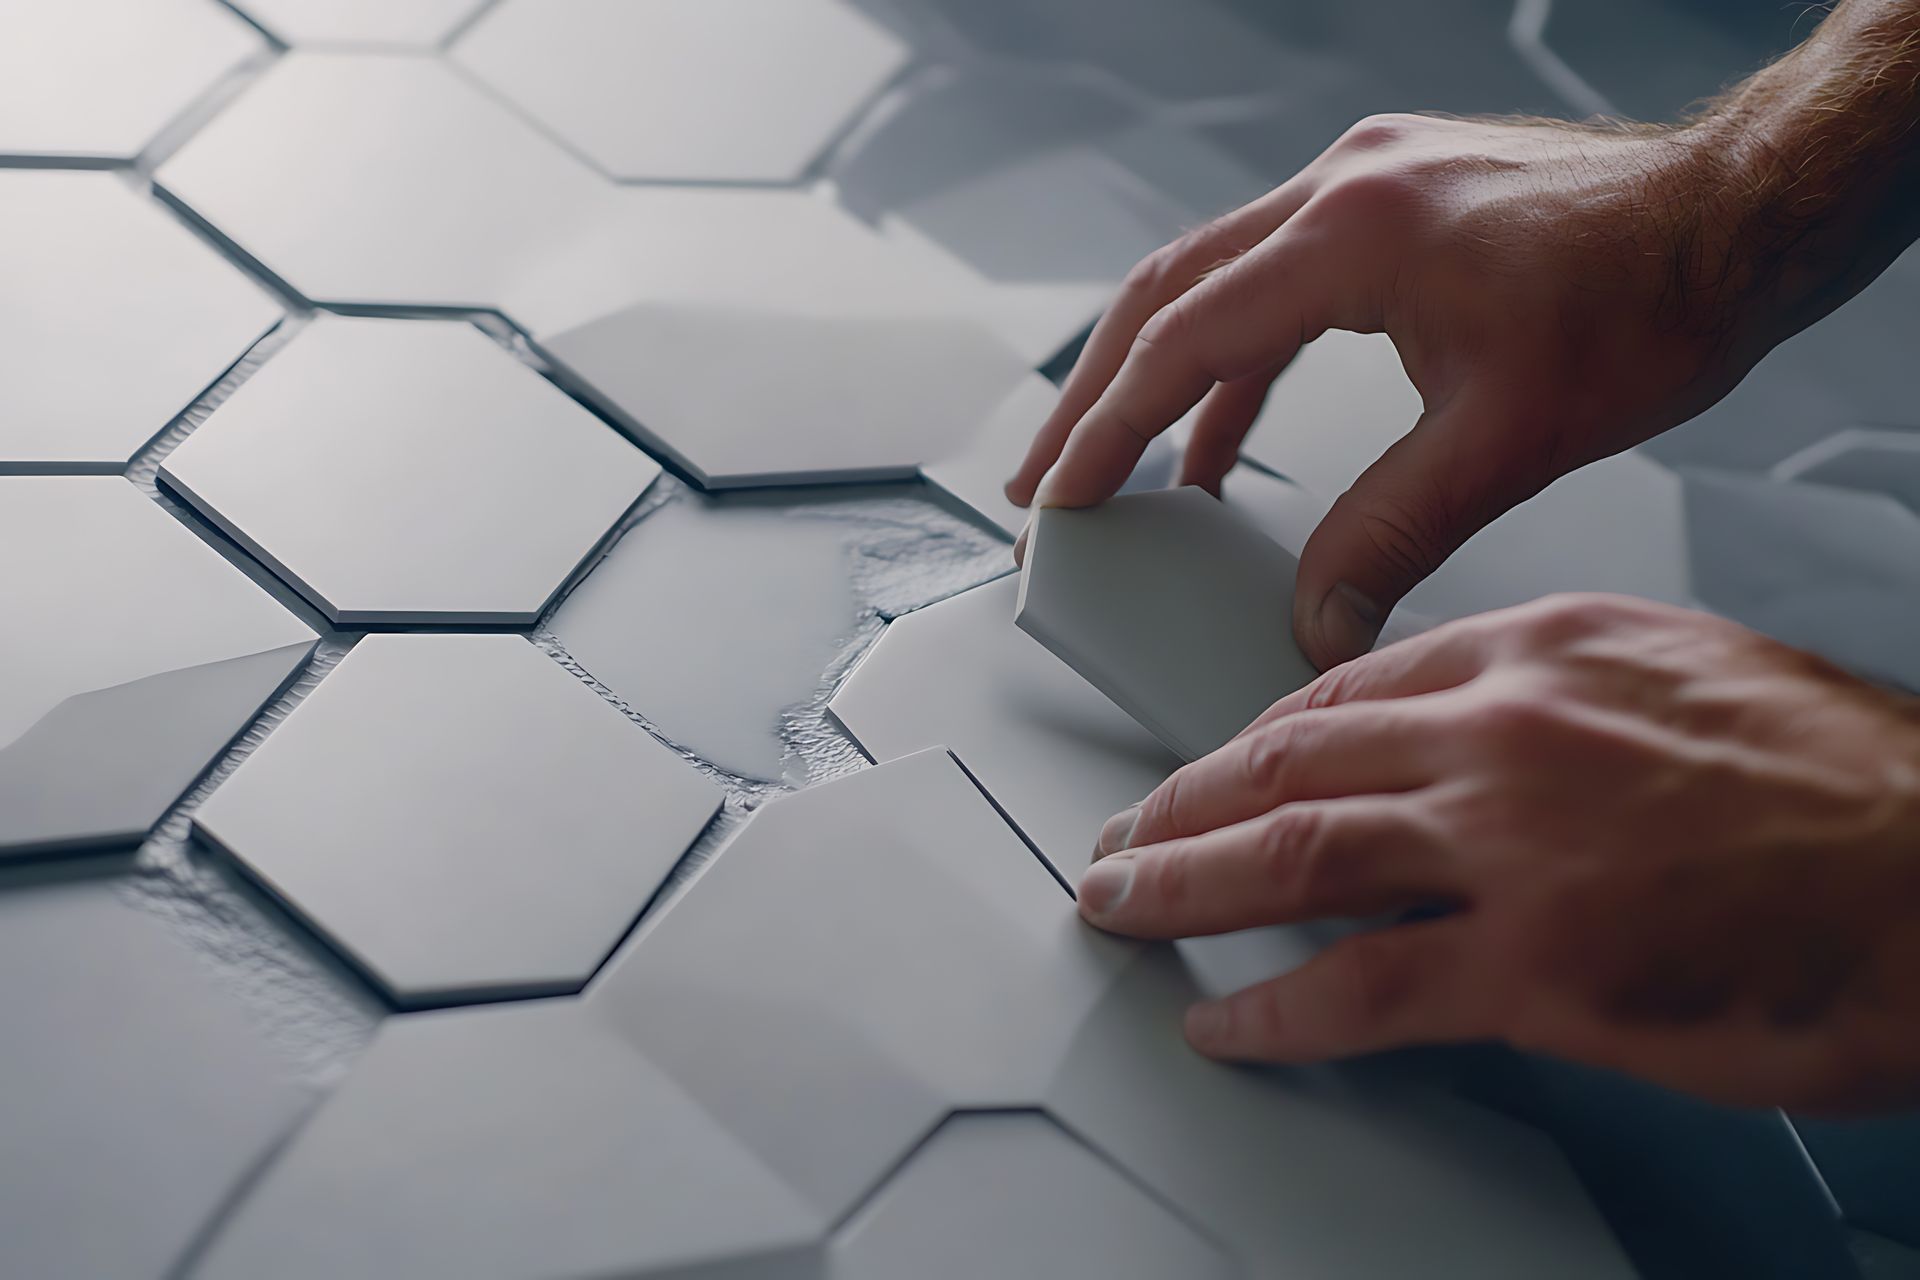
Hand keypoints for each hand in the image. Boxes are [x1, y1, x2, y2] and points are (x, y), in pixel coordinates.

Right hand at [1004, 110, 1844, 668]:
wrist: (1742, 214)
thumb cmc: (1654, 297)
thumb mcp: (1509, 438)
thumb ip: (1392, 534)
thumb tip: (1316, 619)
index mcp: (1354, 235)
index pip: (1181, 339)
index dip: (1104, 427)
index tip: (1057, 493)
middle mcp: (1343, 188)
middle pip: (1164, 294)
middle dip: (1093, 394)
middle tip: (1044, 477)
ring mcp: (1363, 182)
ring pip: (1210, 280)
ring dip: (1156, 374)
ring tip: (1117, 464)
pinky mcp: (1390, 199)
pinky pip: (1274, 281)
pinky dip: (1235, 360)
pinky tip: (1227, 433)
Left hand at [1075, 594, 1919, 1111]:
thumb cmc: (1848, 786)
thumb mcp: (1683, 679)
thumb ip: (1555, 704)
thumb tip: (1472, 748)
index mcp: (1543, 650)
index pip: (1346, 687)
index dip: (1253, 739)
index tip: (1214, 768)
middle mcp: (1508, 730)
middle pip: (1291, 761)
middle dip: (1183, 802)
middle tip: (1124, 831)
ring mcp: (1512, 845)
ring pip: (1292, 856)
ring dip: (1183, 886)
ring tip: (1123, 905)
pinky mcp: (1536, 966)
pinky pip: (1358, 988)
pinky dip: (1273, 1010)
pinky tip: (1225, 1020)